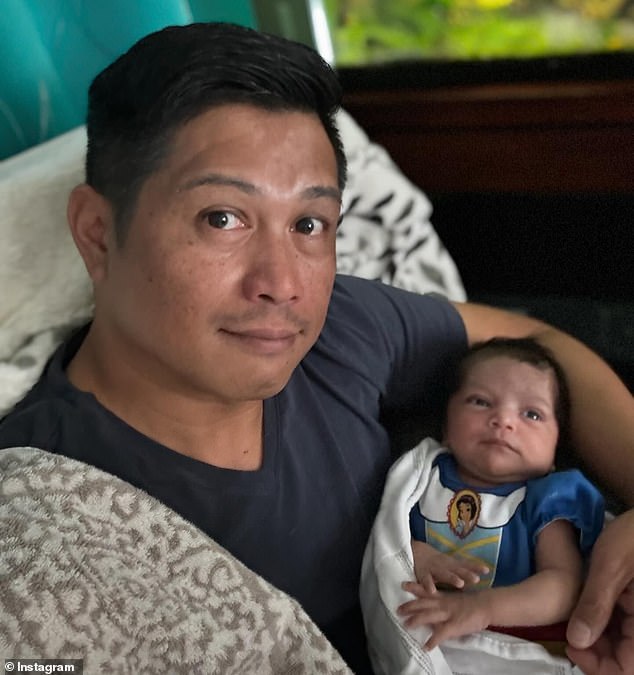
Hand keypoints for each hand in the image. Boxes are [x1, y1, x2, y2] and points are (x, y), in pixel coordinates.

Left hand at [398, 581, 489, 648]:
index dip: (414, 587)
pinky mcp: (453, 625)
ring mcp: (447, 614)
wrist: (486, 605)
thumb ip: (444, 601)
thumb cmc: (472, 603)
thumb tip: (435, 605)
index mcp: (443, 597)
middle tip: (398, 609)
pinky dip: (432, 641)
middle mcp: (442, 603)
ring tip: (406, 625)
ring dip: (415, 620)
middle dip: (409, 606)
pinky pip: (440, 635)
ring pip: (427, 616)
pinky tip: (426, 647)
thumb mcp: (455, 599)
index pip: (426, 590)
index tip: (403, 584)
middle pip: (422, 603)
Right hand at [412, 540, 488, 592]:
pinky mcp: (422, 573)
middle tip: (476, 579)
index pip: (466, 565)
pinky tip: (432, 591)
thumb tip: (480, 578)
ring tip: (460, 584)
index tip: (486, 570)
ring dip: (451, 578)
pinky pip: (425, 580)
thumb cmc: (437, 563)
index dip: (476, 567)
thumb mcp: (450, 564)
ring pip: (443, 574)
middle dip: (466, 574)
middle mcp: (444, 566)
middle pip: (457, 570)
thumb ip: (463, 570)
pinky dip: (428, 585)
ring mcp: (433, 569)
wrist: (415, 551)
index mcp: (452, 565)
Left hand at [566, 509, 633, 673]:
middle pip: (624, 657)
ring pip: (622, 643)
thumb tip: (576, 641)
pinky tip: (584, 608)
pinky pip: (623, 626)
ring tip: (572, 618)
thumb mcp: (610, 567)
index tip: (572, 646)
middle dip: (596, 651)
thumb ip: (595, 605)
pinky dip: (603, 622)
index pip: (628, 668)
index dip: (600, 666)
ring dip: (598, 638)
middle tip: (566, 631)